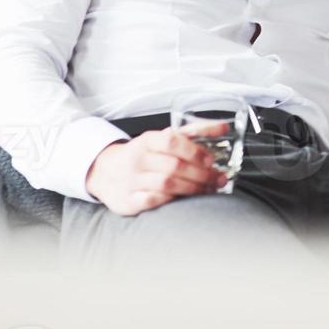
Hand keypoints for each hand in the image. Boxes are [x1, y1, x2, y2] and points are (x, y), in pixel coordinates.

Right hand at [85, 127, 227, 215]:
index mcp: (146, 140)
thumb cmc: (141, 155)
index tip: (211, 159)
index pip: (170, 140)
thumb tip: (224, 127)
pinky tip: (184, 199)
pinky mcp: (128, 200)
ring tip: (208, 189)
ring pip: (166, 184)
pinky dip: (172, 200)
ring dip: (193, 188)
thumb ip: (190, 133)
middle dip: (202, 174)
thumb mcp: (159, 138)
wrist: (104, 172)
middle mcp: (137, 158)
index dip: (193, 150)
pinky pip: (153, 200)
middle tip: (219, 178)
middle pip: (174, 166)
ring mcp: (131, 180)